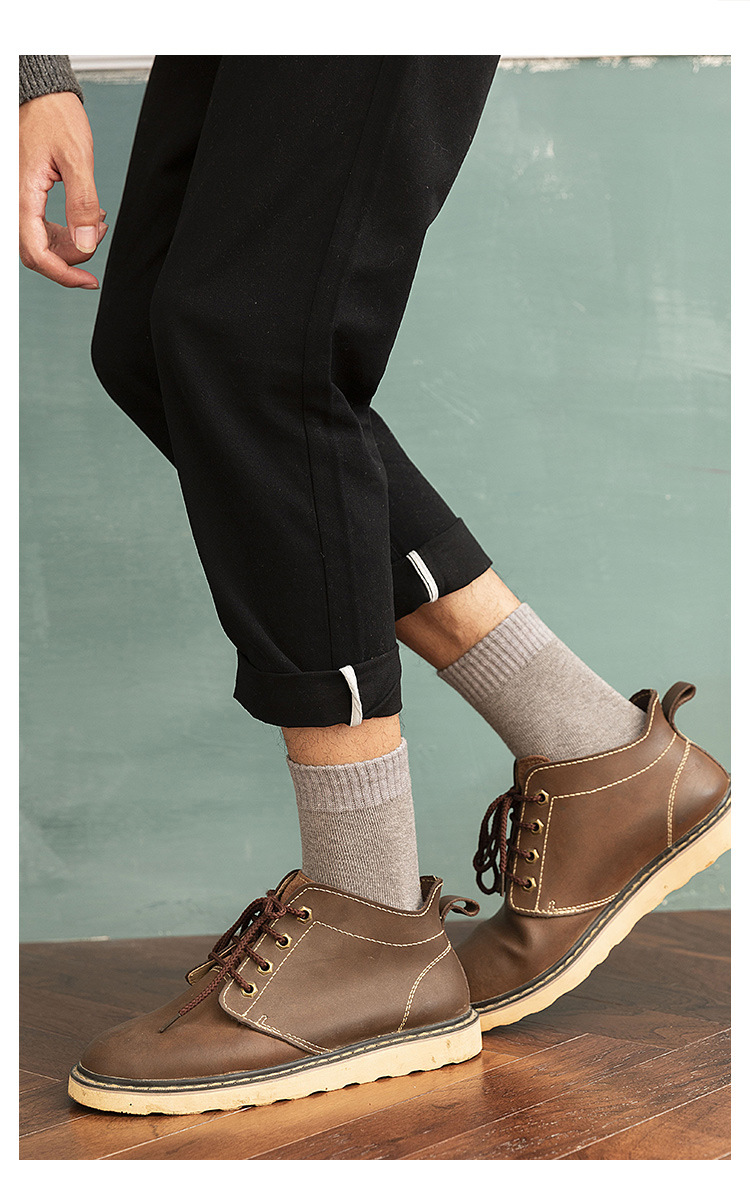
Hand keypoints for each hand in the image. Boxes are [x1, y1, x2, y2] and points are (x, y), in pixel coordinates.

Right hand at [19, 92, 107, 288]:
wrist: (42, 95)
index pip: (37, 253)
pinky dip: (65, 232)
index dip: (63, 274)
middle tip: (97, 239)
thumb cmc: (54, 116)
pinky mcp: (27, 195)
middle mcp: (15, 200)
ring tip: (97, 225)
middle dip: (70, 257)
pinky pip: (41, 227)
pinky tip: (86, 220)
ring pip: (40, 242)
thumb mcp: (77, 158)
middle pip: (37, 252)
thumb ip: (83, 203)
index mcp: (21, 195)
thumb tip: (86, 243)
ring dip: (70, 244)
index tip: (89, 281)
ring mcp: (19, 199)